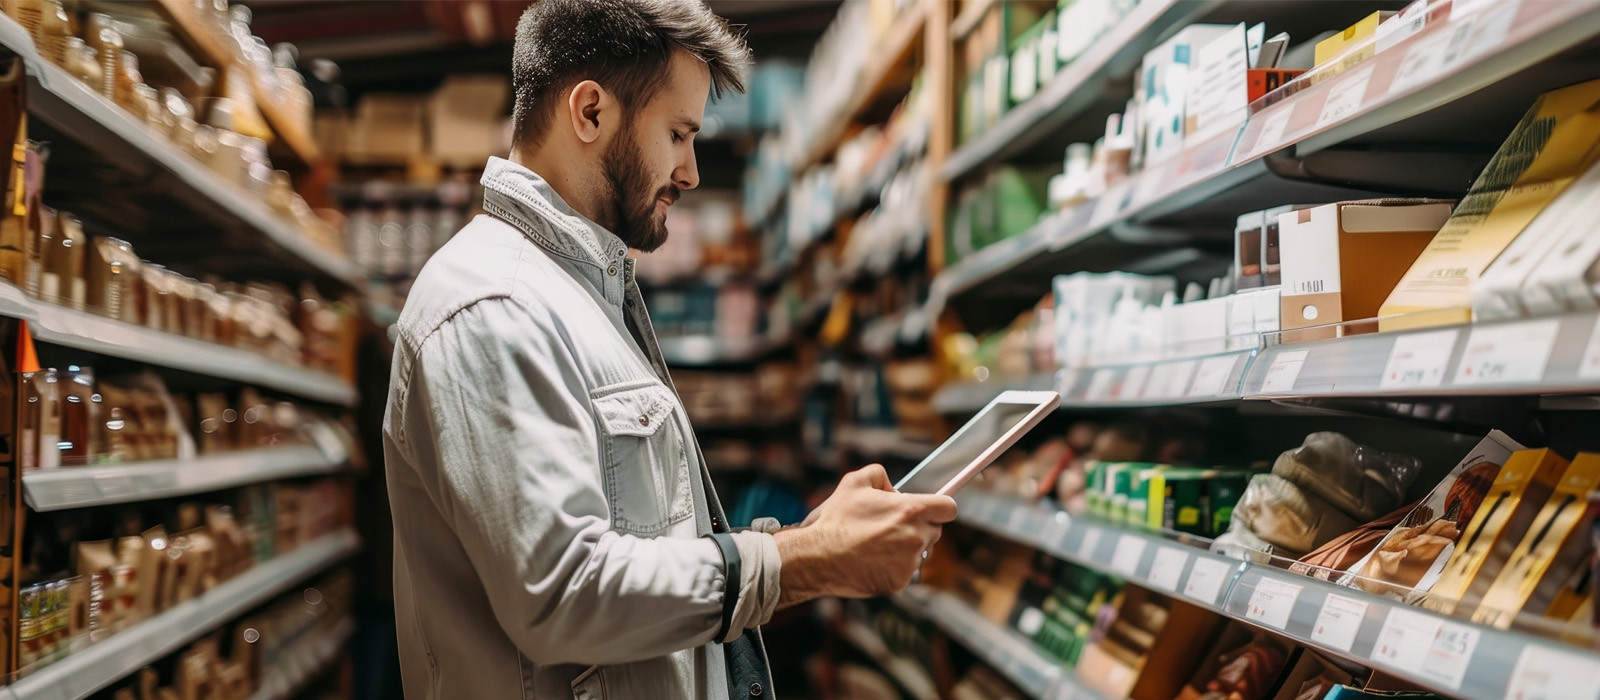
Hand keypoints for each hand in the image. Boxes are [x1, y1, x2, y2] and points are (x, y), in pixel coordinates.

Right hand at [774, 465, 957, 606]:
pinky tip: (870, 560)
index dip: (940, 506)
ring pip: (919, 552)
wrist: (816, 558)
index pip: (948, 508)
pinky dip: (892, 566)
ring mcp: (909, 563)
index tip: (932, 508)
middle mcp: (916, 538)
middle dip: (919, 526)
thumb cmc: (835, 519)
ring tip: (875, 544)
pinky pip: (904, 571)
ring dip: (905, 547)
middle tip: (892, 525)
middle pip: (934, 531)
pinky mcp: (899, 583)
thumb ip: (879, 475)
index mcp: (910, 511)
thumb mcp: (853, 482)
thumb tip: (892, 488)